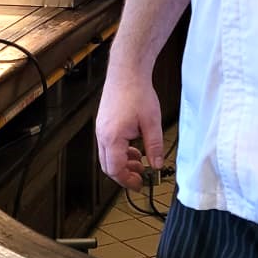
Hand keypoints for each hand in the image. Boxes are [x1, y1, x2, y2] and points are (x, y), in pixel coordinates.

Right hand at [96, 71, 162, 188]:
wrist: (127, 72)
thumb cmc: (137, 93)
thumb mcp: (151, 123)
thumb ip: (154, 147)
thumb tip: (156, 165)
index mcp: (112, 137)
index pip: (115, 169)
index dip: (127, 180)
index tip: (139, 184)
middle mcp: (102, 135)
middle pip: (107, 166)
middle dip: (124, 174)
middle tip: (140, 177)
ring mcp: (101, 129)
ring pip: (108, 156)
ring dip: (123, 163)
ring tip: (141, 161)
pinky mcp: (103, 124)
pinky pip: (108, 146)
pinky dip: (120, 152)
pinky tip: (135, 148)